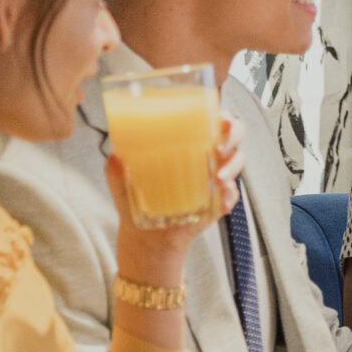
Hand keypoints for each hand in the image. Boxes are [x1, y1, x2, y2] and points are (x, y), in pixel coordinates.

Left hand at [106, 116, 245, 276]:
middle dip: (233, 137)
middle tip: (219, 148)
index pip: (210, 119)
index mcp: (186, 141)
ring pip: (237, 161)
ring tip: (217, 179)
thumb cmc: (137, 200)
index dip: (222, 115)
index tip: (221, 119)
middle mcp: (205, 154)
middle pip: (234, 134)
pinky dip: (230, 197)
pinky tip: (220, 204)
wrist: (148, 236)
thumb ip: (116, 170)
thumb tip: (114, 156)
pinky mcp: (220, 199)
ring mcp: (216, 176)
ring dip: (232, 168)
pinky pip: (234, 193)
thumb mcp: (122, 182)